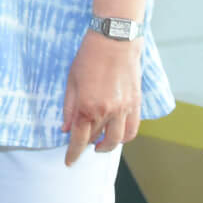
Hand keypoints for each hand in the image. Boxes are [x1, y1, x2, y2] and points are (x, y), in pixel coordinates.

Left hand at [60, 30, 142, 166]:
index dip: (73, 153)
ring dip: (106, 146)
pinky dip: (124, 137)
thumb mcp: (71, 81)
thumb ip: (69, 108)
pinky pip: (132, 130)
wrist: (115, 40)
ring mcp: (124, 109)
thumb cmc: (89, 57)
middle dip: (87, 145)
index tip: (69, 161)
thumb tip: (66, 129)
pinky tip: (116, 135)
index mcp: (87, 106)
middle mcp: (107, 112)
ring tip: (99, 144)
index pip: (79, 139)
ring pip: (117, 140)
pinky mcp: (136, 104)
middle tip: (82, 144)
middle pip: (96, 139)